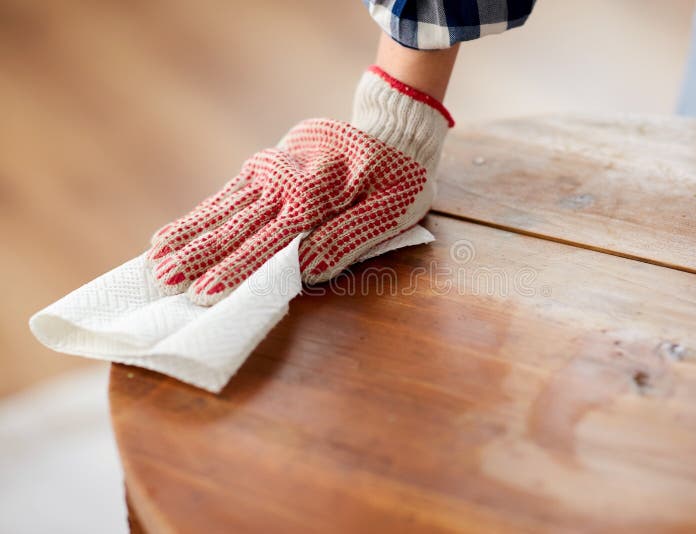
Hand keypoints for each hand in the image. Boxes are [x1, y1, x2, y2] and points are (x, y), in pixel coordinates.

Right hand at [147, 66, 452, 304]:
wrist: (390, 131)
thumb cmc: (398, 179)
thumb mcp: (391, 210)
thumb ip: (346, 238)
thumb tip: (302, 268)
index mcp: (318, 195)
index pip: (271, 242)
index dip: (236, 270)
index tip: (204, 293)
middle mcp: (286, 181)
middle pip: (238, 226)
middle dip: (199, 256)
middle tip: (163, 281)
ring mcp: (272, 171)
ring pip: (224, 208)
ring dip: (190, 234)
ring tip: (155, 258)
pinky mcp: (266, 166)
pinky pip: (229, 193)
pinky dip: (201, 213)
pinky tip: (175, 230)